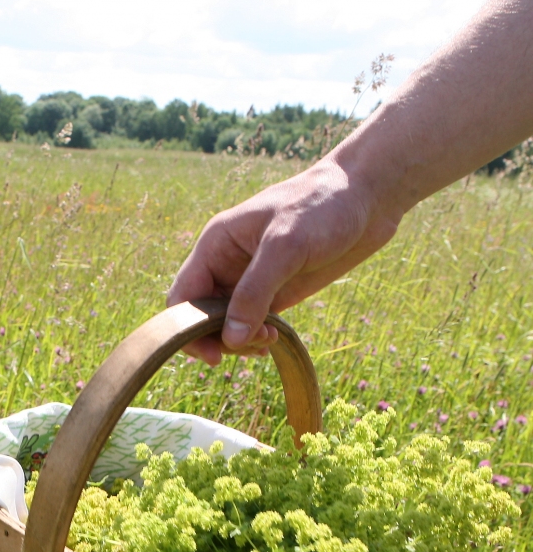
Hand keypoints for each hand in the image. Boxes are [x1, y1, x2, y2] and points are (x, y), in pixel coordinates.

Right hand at [166, 157, 399, 364]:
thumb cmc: (322, 207)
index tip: (213, 354)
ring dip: (240, 341)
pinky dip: (257, 337)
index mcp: (215, 245)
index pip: (182, 296)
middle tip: (253, 345)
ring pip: (226, 325)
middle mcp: (225, 265)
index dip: (187, 328)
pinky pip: (252, 323)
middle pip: (201, 316)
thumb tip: (231, 339)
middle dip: (219, 338)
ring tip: (268, 341)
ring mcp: (250, 280)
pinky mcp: (275, 291)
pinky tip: (274, 338)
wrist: (368, 197)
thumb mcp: (285, 245)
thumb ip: (254, 292)